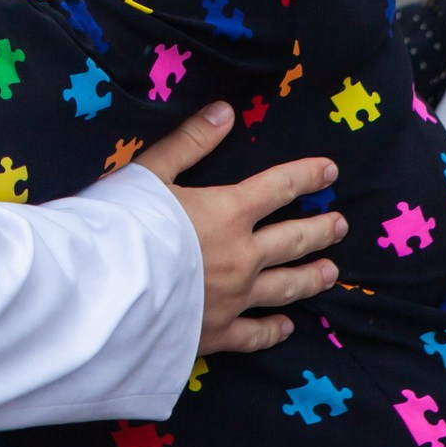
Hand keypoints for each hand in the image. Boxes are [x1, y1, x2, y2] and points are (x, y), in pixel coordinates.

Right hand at [134, 102, 345, 354]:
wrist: (105, 292)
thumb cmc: (122, 225)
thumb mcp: (150, 172)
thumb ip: (189, 142)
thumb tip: (225, 111)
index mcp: (227, 212)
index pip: (278, 188)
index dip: (306, 176)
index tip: (330, 172)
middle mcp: (242, 257)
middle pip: (292, 240)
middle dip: (320, 230)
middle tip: (340, 225)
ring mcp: (234, 298)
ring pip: (284, 287)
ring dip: (310, 277)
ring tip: (330, 272)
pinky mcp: (217, 333)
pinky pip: (255, 334)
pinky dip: (274, 330)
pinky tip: (285, 327)